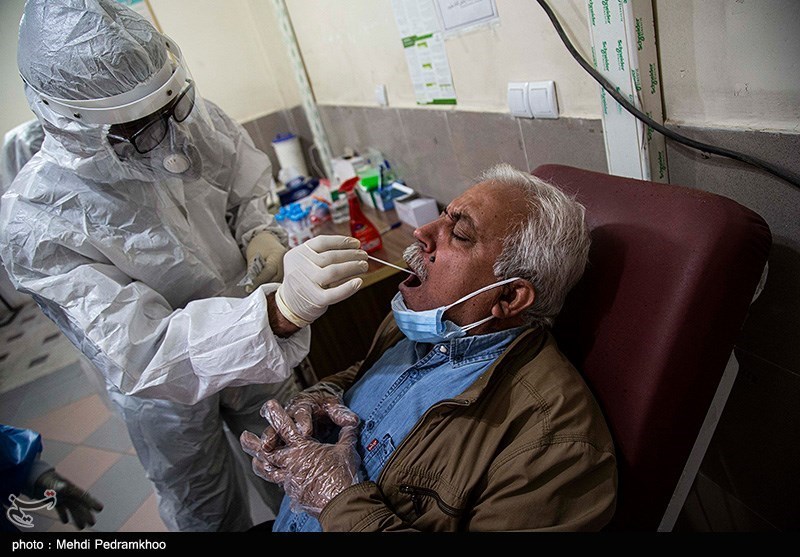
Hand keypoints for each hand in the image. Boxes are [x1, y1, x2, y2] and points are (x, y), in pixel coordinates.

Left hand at [34, 469, 102, 529]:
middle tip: (92, 523)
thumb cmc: (44, 479)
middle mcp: (68, 493)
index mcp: (70, 488)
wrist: (34, 477)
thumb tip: (64, 486)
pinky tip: (65, 522)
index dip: (92, 503)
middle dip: (86, 514)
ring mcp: (63, 497)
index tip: (100, 508)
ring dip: (77, 518)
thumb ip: (57, 484)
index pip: (83, 496)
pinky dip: (64, 515)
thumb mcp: (51, 482)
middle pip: (79, 505)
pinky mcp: (55, 500)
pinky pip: (62, 509)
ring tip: (82, 527)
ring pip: (72, 509)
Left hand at [241, 399, 360, 516]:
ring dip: (259, 462)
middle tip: (244, 436)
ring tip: (254, 459)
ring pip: (268, 469)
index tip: (268, 406)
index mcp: (302, 448)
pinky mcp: (293, 492)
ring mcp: (290, 479)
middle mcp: (291, 462)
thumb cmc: (343, 474)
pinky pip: (281, 484)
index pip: (285, 427)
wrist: (341, 503)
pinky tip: (276, 477)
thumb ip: (346, 433)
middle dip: (254, 442)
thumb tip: (352, 422)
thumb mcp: (347, 449)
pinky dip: (277, 479)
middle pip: (267, 451)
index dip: (276, 415)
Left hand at [245, 231, 286, 291]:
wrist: (267, 239)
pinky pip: (282, 279)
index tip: (249, 288)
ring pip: (280, 280)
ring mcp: (288, 265)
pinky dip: (274, 282)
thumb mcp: (252, 257)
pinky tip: (267, 284)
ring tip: (261, 288)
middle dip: (266, 285)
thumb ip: (253, 271)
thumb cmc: (258, 246)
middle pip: (277, 278)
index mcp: (277, 255)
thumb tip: (251, 287)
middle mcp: (286, 261)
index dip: (259, 281)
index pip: (269, 271)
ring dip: (271, 285)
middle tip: (255, 289)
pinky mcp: (288, 269)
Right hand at [255, 382, 358, 452]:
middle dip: (274, 434)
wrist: (319, 402)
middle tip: (269, 445)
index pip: (303, 413)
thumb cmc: (326, 405)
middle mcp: (291, 414)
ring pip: (272, 435)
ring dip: (267, 446)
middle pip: (280, 424)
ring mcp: (285, 426)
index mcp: (304, 405)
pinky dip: (269, 455)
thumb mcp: (335, 406)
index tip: (305, 432)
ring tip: (262, 458)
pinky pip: (274, 446)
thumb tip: (352, 421)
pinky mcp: (283, 438)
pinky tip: (265, 466)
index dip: (303, 422)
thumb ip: (341, 414)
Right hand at [275, 235, 367, 327]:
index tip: (357, 243)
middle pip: (331, 256)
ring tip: (363, 266)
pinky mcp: (314, 299)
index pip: (322, 242)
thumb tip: (354, 248)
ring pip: (334, 271)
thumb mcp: (306, 262)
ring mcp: (306, 283)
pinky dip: (348, 287)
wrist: (290, 304)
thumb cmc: (305, 280)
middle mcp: (300, 266)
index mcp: (298, 253)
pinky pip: (334, 293)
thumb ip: (323, 254)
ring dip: (353, 267)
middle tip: (364, 256)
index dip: (342, 241)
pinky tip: (358, 282)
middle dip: (352, 255)